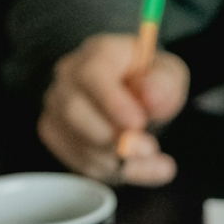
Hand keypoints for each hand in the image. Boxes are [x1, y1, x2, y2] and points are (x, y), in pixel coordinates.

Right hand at [38, 33, 189, 185]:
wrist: (133, 98)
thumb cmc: (149, 84)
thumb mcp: (169, 76)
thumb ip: (165, 84)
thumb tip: (150, 96)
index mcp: (98, 52)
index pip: (92, 74)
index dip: (112, 102)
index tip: (138, 123)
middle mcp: (68, 76)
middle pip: (72, 110)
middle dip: (110, 138)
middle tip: (146, 149)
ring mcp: (56, 106)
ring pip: (73, 141)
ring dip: (113, 160)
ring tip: (145, 160)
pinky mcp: (54, 133)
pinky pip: (74, 161)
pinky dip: (106, 171)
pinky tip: (130, 166)